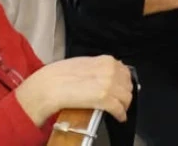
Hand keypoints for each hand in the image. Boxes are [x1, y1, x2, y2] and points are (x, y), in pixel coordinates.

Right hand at [15, 55, 132, 125]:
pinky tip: (119, 117)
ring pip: (127, 98)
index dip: (123, 82)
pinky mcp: (105, 100)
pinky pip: (120, 109)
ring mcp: (109, 85)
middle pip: (128, 85)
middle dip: (124, 93)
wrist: (50, 85)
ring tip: (119, 109)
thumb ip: (99, 67)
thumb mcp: (84, 63)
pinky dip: (121, 115)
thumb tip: (108, 73)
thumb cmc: (60, 74)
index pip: (125, 71)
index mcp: (106, 61)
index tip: (121, 87)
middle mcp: (110, 71)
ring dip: (124, 104)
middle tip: (120, 100)